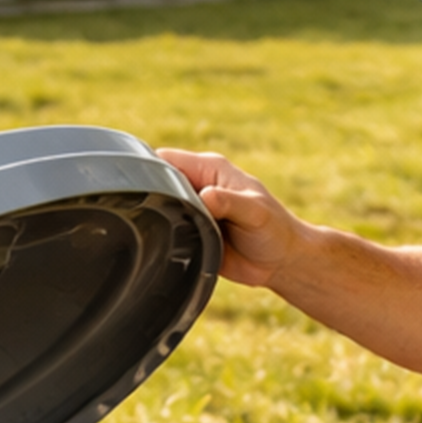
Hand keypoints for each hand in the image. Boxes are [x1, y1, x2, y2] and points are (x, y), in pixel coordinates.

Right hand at [155, 148, 305, 287]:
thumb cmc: (275, 231)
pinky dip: (161, 238)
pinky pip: (167, 232)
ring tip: (154, 233)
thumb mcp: (255, 212)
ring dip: (155, 219)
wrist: (282, 263)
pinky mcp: (192, 233)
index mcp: (209, 170)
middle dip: (147, 196)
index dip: (148, 170)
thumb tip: (205, 197)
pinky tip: (158, 247)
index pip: (166, 159)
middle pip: (157, 183)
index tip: (138, 189)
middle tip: (145, 216)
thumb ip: (229, 201)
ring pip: (159, 208)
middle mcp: (198, 187)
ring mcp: (193, 210)